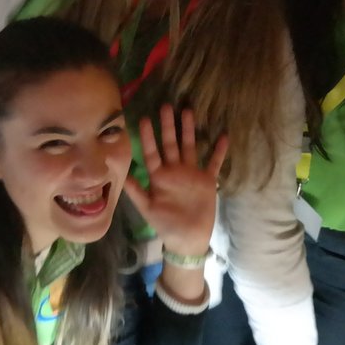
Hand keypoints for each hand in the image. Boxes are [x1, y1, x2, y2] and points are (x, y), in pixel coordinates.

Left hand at [124, 105, 226, 254]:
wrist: (187, 239)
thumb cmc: (165, 224)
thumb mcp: (147, 208)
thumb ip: (136, 191)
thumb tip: (121, 174)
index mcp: (159, 176)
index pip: (152, 152)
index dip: (147, 137)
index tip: (144, 119)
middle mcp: (175, 170)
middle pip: (171, 143)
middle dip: (168, 125)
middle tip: (166, 105)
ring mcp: (192, 173)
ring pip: (190, 146)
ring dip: (189, 130)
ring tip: (188, 111)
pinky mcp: (208, 180)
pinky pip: (214, 162)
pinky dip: (219, 151)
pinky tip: (223, 136)